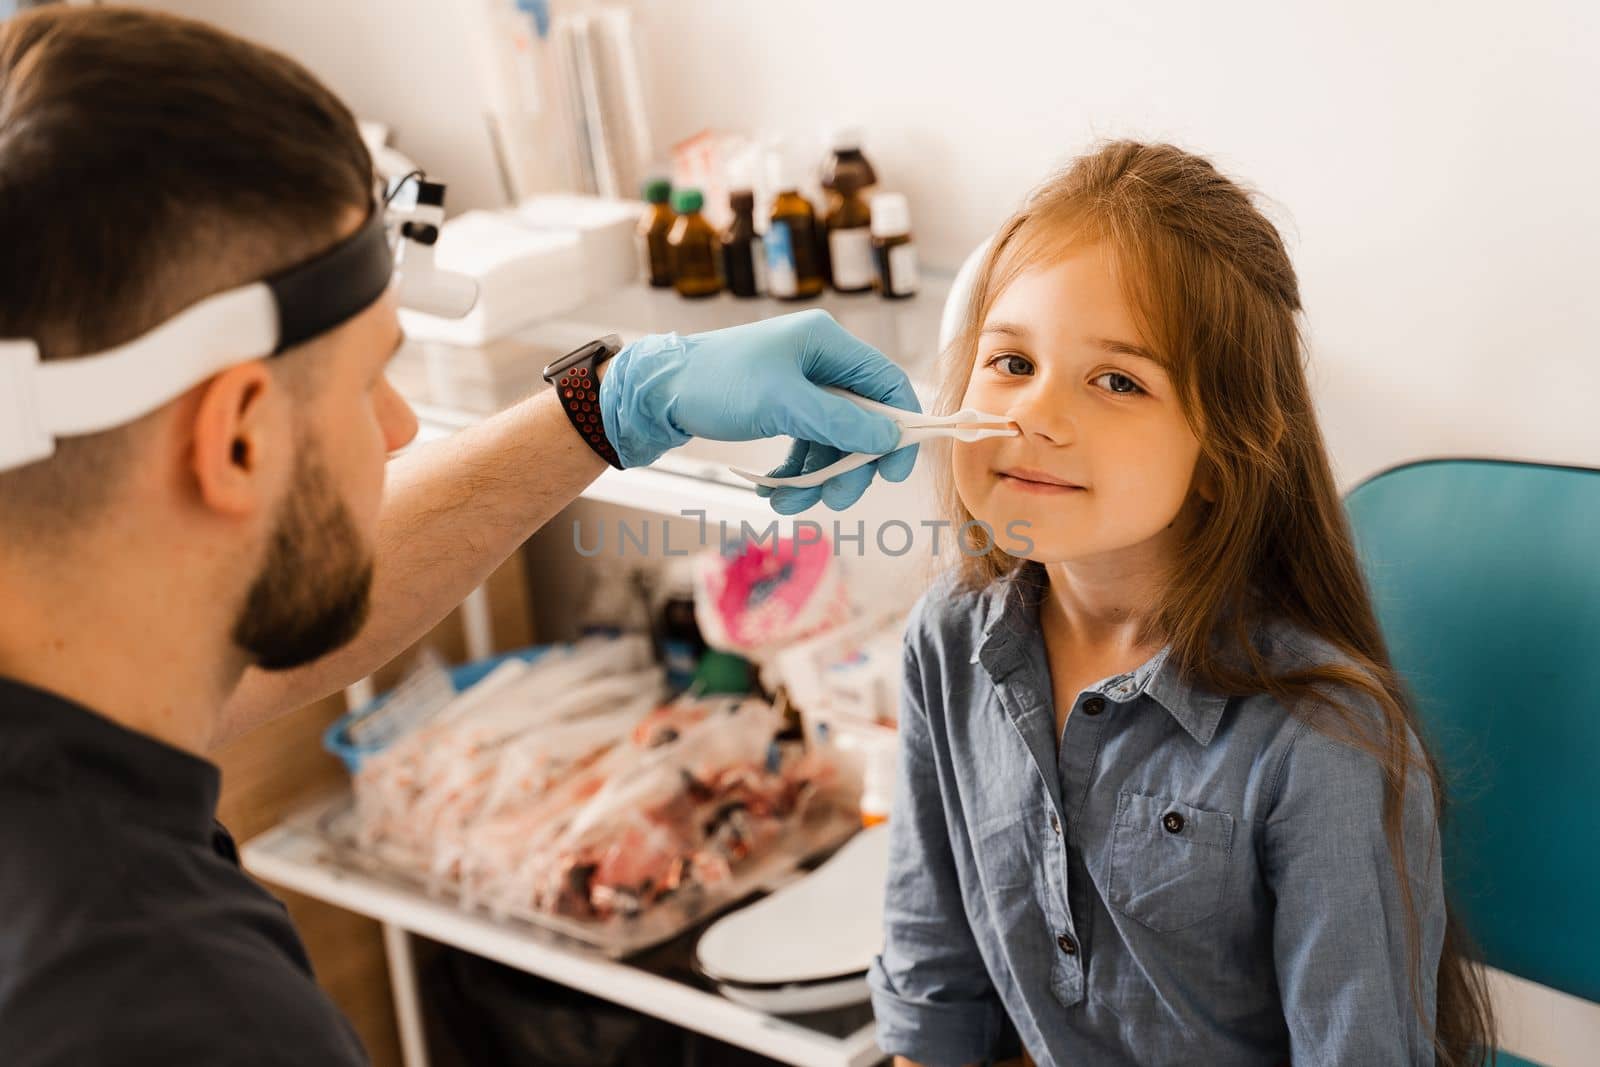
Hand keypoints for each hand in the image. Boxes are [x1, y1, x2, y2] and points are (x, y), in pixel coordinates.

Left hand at [598, 309, 921, 512]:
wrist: (655, 393)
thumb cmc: (716, 383)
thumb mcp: (781, 404)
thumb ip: (839, 422)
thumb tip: (889, 439)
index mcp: (826, 344)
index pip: (886, 382)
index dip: (900, 426)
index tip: (896, 471)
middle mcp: (818, 361)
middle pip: (862, 420)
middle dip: (850, 466)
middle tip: (838, 499)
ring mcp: (798, 386)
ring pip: (831, 440)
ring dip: (818, 478)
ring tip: (789, 504)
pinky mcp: (778, 408)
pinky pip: (804, 446)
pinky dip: (795, 473)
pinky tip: (775, 493)